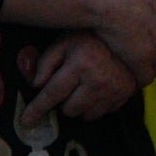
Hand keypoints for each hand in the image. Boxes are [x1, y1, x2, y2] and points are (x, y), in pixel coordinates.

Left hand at [21, 30, 140, 125]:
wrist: (129, 33)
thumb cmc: (91, 37)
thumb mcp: (65, 41)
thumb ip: (46, 61)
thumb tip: (35, 85)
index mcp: (79, 64)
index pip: (52, 93)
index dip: (37, 109)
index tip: (26, 122)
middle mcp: (97, 80)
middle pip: (68, 110)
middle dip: (63, 101)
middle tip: (69, 84)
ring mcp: (113, 90)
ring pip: (84, 116)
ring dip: (79, 105)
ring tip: (84, 86)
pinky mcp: (124, 95)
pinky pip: (101, 114)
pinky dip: (94, 106)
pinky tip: (97, 89)